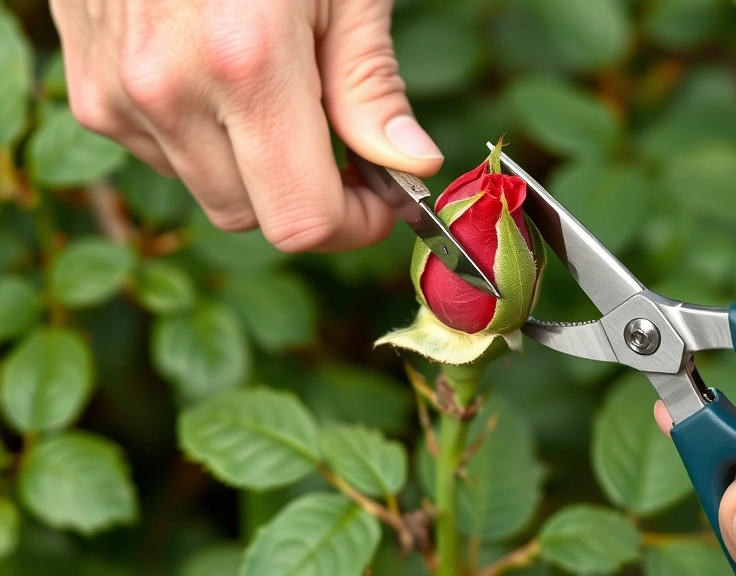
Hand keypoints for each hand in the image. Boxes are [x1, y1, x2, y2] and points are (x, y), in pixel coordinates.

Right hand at [50, 0, 442, 250]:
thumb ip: (370, 85)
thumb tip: (412, 165)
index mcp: (247, 64)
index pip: (303, 220)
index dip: (355, 226)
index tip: (382, 200)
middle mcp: (167, 90)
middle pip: (254, 218)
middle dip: (308, 195)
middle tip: (344, 147)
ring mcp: (117, 93)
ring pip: (208, 190)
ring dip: (254, 167)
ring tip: (278, 89)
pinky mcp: (89, 89)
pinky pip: (164, 156)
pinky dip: (206, 139)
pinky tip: (222, 77)